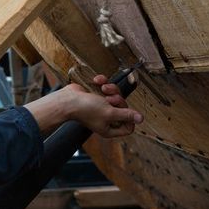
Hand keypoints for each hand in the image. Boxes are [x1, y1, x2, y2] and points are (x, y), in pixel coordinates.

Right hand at [24, 74, 142, 137]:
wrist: (67, 99)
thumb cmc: (86, 109)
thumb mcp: (110, 112)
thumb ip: (126, 115)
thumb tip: (141, 119)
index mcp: (109, 128)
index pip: (128, 127)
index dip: (130, 118)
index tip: (125, 110)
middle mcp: (106, 119)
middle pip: (123, 108)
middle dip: (119, 99)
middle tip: (110, 97)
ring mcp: (101, 107)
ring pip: (116, 95)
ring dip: (111, 89)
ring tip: (103, 88)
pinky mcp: (96, 96)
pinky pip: (106, 88)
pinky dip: (102, 82)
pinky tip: (97, 80)